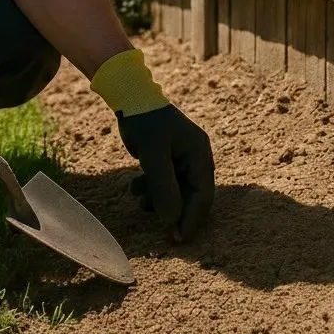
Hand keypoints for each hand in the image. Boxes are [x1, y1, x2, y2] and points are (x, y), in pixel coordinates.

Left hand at [119, 104, 213, 241]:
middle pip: (192, 195)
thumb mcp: (153, 155)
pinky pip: (165, 182)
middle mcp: (195, 156)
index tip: (180, 237)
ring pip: (177, 190)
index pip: (202, 194)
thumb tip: (171, 220)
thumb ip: (163, 187)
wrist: (130, 96)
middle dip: (176, 212)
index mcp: (199, 153)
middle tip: (165, 233)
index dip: (192, 218)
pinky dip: (152, 189)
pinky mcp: (168, 158)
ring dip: (159, 200)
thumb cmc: (144, 121)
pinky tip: (135, 188)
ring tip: (140, 201)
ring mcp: (182, 157)